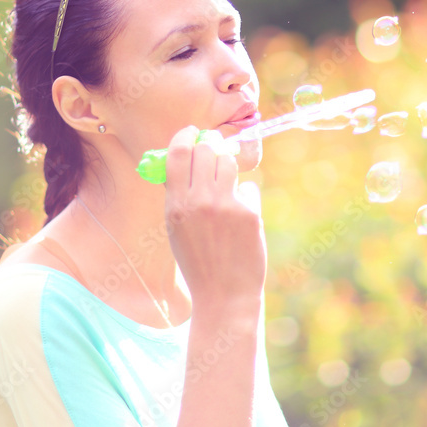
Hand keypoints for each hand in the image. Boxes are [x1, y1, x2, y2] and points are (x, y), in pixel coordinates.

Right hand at [163, 126, 265, 310]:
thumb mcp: (176, 229)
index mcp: (175, 205)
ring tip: (227, 186)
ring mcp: (227, 206)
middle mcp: (200, 201)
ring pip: (230, 163)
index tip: (191, 131)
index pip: (177, 153)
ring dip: (229, 168)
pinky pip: (249, 188)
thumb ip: (179, 195)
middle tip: (214, 149)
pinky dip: (245, 198)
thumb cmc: (198, 261)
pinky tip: (241, 220)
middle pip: (207, 150)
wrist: (224, 294)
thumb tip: (186, 159)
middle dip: (211, 146)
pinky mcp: (250, 213)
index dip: (185, 136)